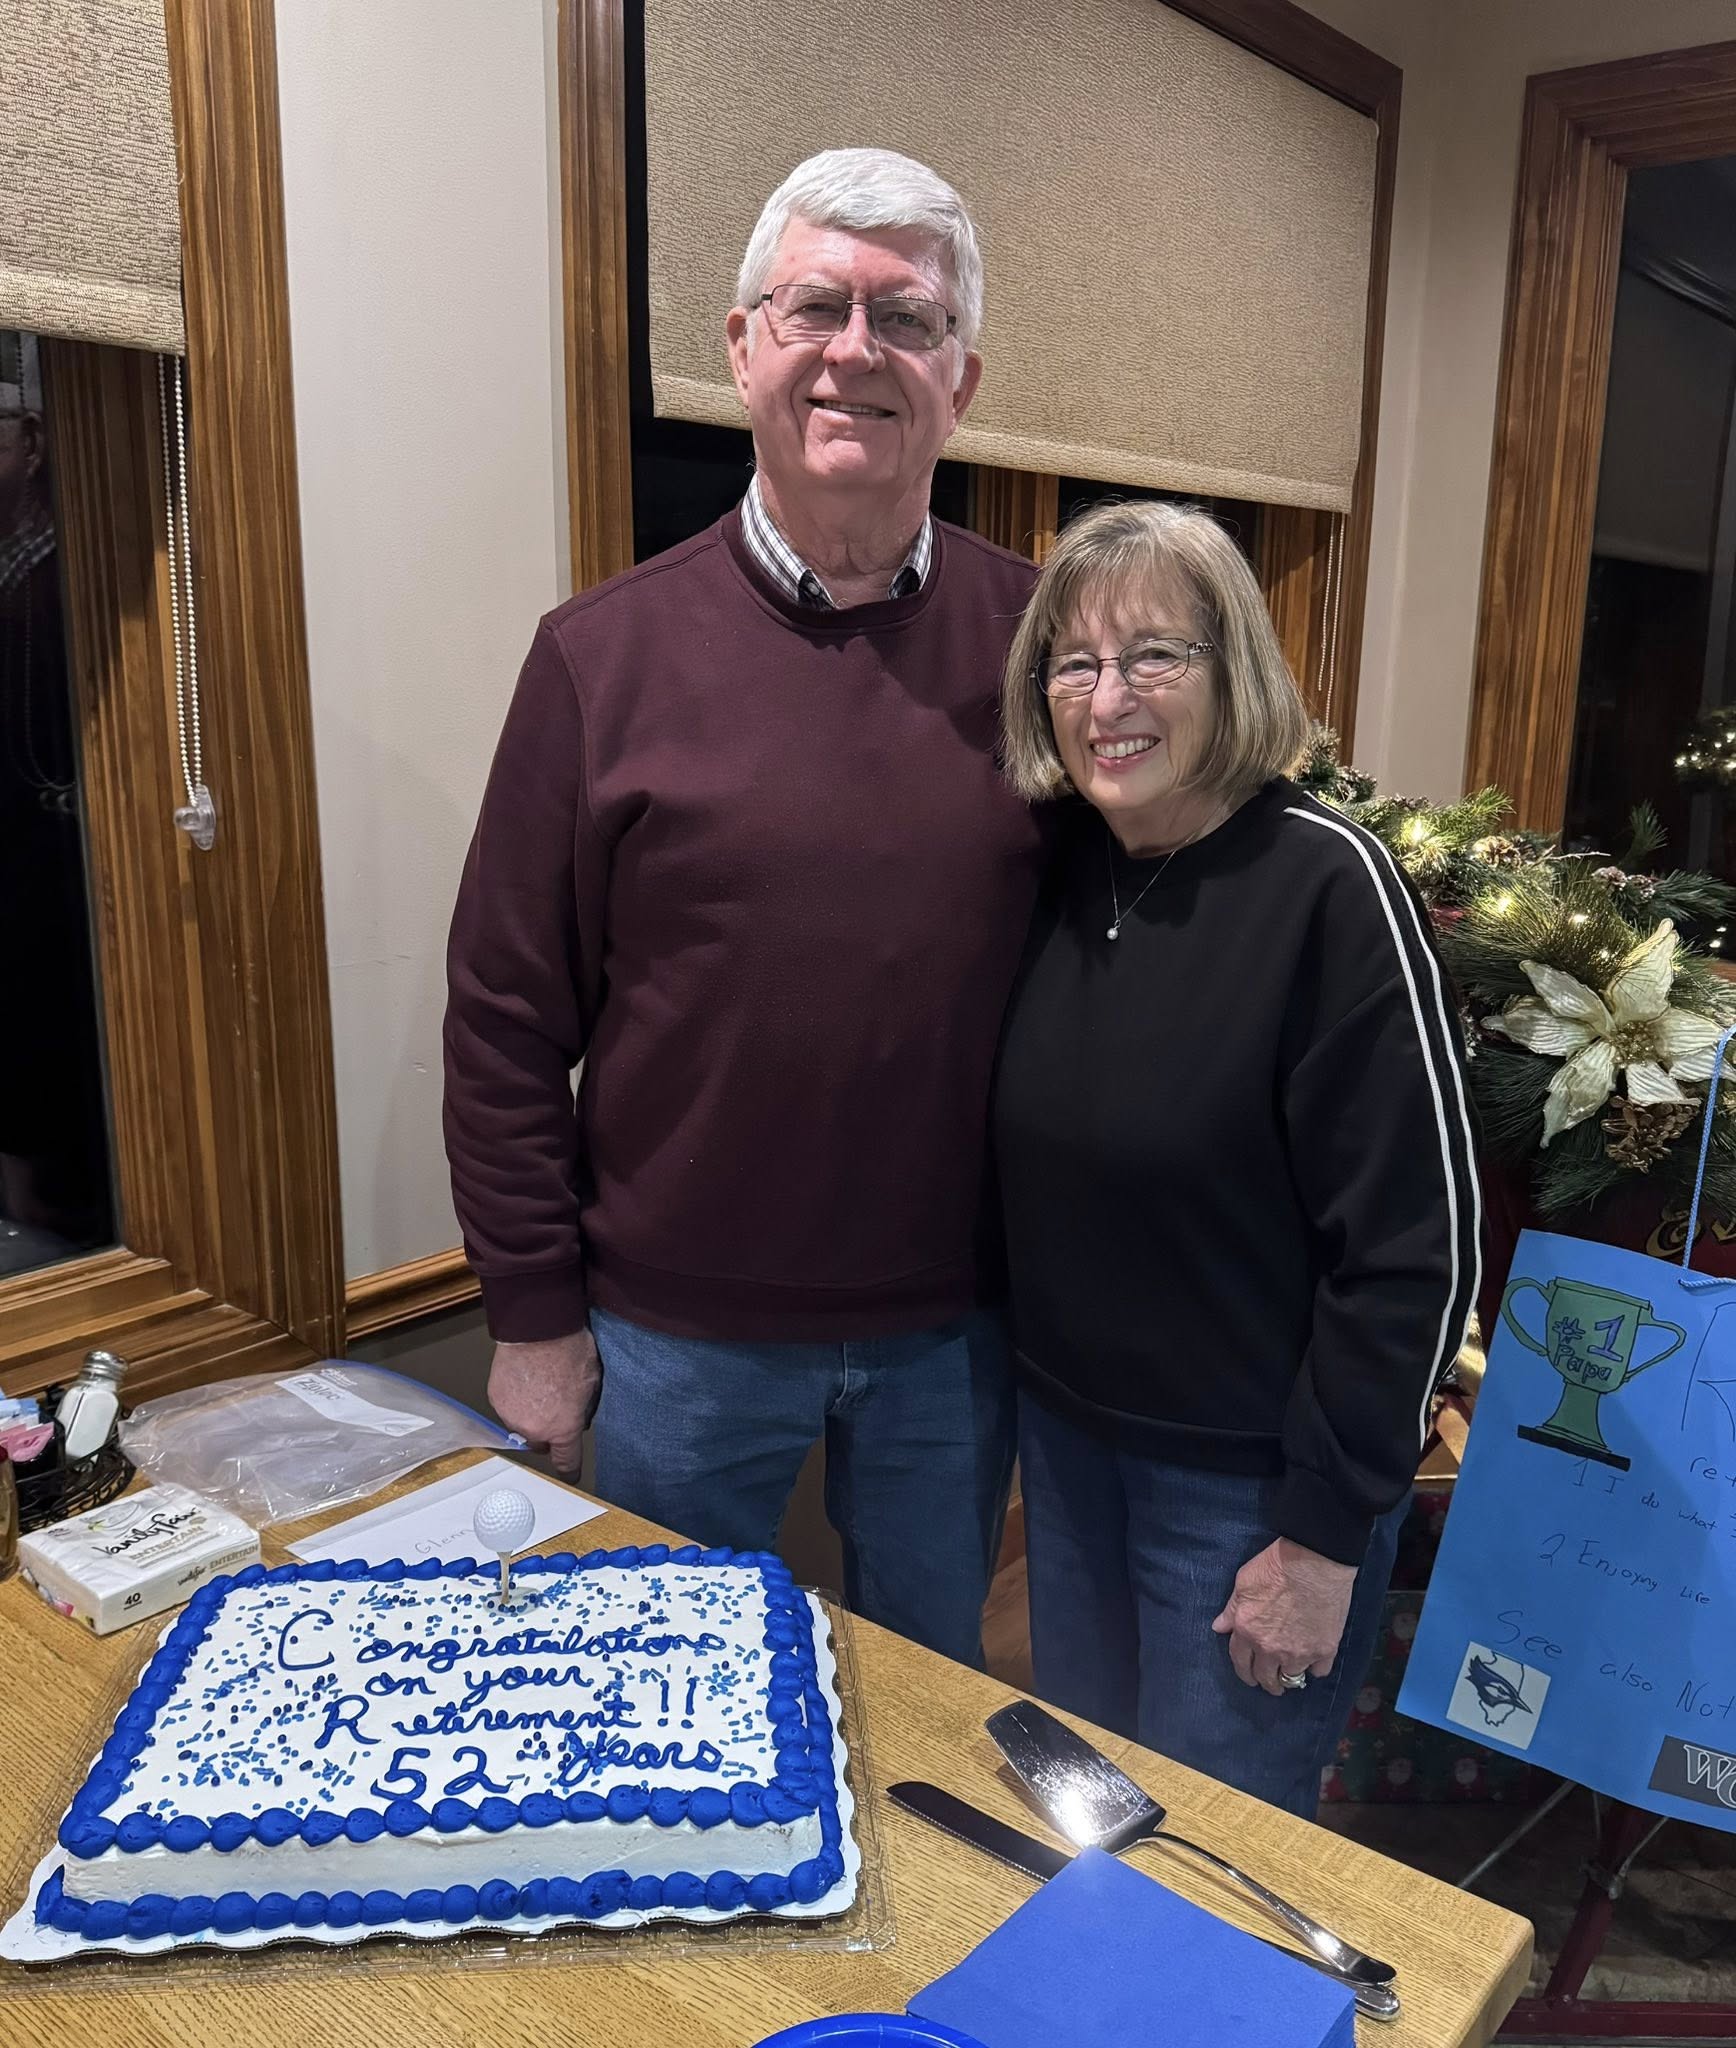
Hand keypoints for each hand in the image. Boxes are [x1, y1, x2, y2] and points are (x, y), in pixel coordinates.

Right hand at [488, 1330, 600, 1473]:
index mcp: (563, 1428)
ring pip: (521, 1427)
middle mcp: (535, 1429)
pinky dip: (515, 1400)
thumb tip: (578, 1415)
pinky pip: (507, 1409)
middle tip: (555, 1412)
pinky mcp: (496, 1399)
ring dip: (530, 1416)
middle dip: (548, 1435)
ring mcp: (511, 1415)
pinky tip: (525, 1381)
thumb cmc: (569, 1350)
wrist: (537, 1328)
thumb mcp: (592, 1383)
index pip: (566, 1462)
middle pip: (540, 1445)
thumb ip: (583, 1409)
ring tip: (539, 1390)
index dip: (570, 1470)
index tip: (570, 1475)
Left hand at [1211, 1537, 1356, 1696]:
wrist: (1315, 1562)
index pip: (1241, 1663)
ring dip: (1290, 1676)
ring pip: (1292, 1678)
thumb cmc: (1276, 1566)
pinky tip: (1313, 1661)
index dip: (1245, 1672)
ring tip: (1292, 1672)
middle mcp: (1271, 1648)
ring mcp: (1299, 1652)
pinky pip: (1318, 1671)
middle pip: (1266, 1678)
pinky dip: (1315, 1668)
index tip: (1250, 1676)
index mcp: (1247, 1632)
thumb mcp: (1243, 1582)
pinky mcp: (1324, 1650)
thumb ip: (1231, 1610)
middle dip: (1266, 1682)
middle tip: (1271, 1682)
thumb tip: (1219, 1627)